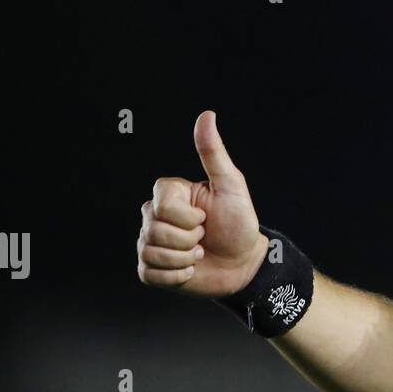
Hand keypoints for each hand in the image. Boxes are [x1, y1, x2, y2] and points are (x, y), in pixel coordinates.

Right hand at [137, 111, 269, 297]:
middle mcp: (155, 215)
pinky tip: (189, 270)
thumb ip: (213, 152)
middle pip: (153, 229)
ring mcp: (150, 242)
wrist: (244, 264)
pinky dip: (174, 276)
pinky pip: (148, 273)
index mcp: (170, 193)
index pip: (160, 204)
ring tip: (199, 253)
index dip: (186, 217)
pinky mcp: (151, 268)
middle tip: (205, 237)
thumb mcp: (231, 185)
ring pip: (149, 252)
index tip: (206, 217)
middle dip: (188, 240)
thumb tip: (207, 115)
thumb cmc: (240, 222)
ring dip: (183, 259)